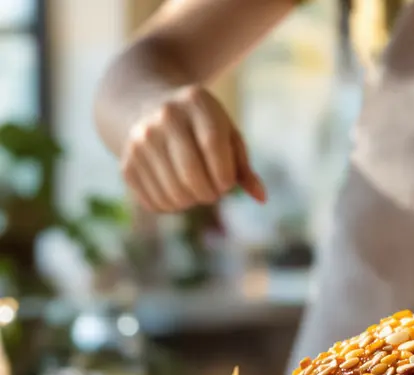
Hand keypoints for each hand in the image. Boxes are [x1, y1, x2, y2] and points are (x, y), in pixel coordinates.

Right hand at [120, 85, 265, 212]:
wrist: (145, 107)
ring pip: (175, 194)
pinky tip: (176, 190)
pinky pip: (156, 202)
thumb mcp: (227, 136)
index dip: (225, 175)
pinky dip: (173, 206)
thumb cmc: (201, 128)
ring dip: (192, 201)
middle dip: (210, 193)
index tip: (227, 183)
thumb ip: (244, 167)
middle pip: (192, 175)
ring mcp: (140, 140)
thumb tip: (261, 198)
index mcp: (196, 102)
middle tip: (213, 190)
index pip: (214, 146)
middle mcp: (164, 117)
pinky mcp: (127, 163)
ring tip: (196, 189)